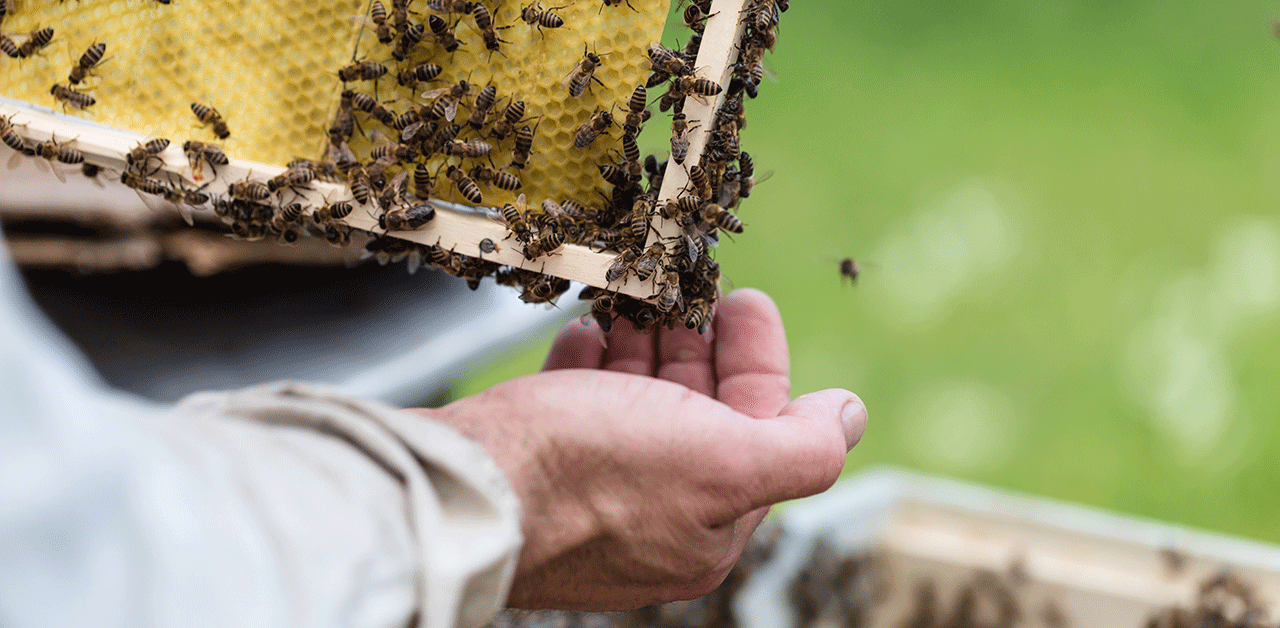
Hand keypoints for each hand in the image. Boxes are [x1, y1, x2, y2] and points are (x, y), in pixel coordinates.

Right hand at [416, 289, 866, 609]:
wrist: (467, 488)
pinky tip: (587, 332)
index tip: (745, 299)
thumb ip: (802, 446)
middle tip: (688, 286)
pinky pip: (577, 406)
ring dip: (643, 344)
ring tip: (637, 298)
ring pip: (636, 402)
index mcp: (710, 523)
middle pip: (697, 411)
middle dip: (695, 343)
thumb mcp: (725, 461)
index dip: (758, 359)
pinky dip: (590, 363)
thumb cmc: (593, 475)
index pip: (757, 427)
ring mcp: (593, 490)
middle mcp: (655, 512)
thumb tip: (851, 416)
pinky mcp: (540, 464)